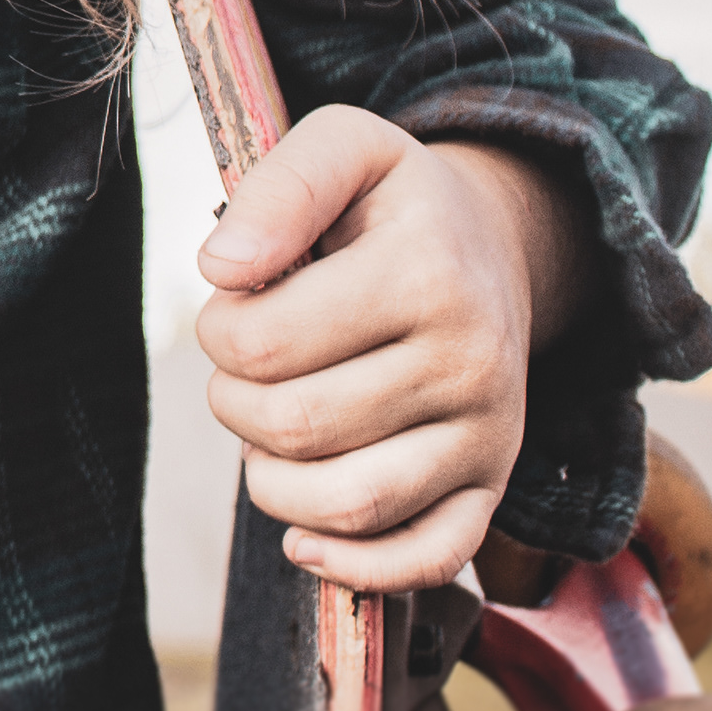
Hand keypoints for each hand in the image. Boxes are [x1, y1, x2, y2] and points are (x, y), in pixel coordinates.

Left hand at [194, 108, 585, 592]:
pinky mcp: (490, 488)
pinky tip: (303, 533)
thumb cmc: (392, 202)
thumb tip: (221, 269)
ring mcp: (488, 435)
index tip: (234, 306)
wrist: (493, 246)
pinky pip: (425, 560)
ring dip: (272, 480)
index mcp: (427, 275)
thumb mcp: (341, 146)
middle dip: (236, 402)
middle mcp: (471, 362)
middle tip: (248, 369)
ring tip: (273, 430)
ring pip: (347, 503)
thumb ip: (277, 188)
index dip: (217, 330)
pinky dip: (352, 564)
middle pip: (293, 427)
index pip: (263, 343)